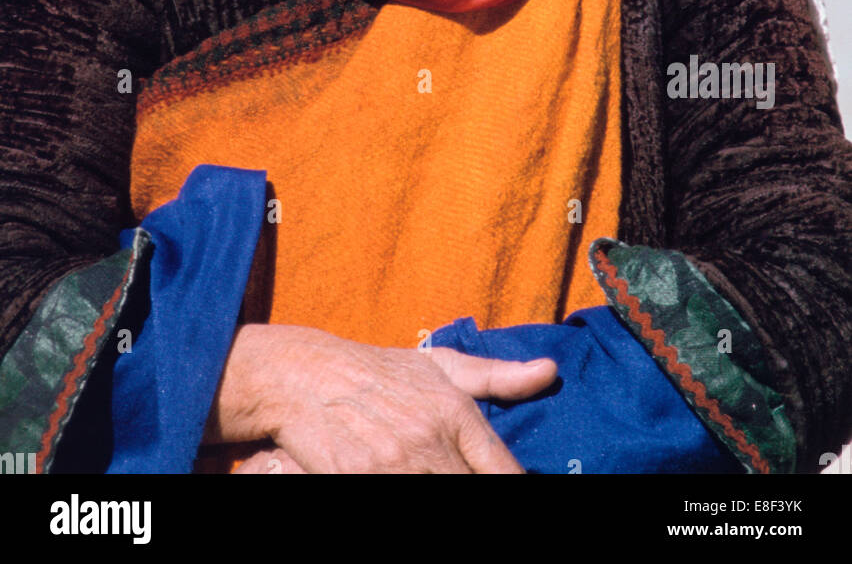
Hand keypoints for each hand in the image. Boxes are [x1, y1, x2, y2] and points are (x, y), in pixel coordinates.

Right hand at [206, 323, 557, 473]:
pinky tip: (405, 482)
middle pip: (474, 488)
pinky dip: (405, 499)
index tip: (521, 488)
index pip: (504, 471)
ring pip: (439, 495)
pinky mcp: (359, 478)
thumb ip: (496, 376)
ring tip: (435, 478)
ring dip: (440, 489)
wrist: (304, 374)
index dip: (516, 485)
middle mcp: (430, 440)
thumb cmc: (377, 371)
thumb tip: (550, 372)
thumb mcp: (438, 365)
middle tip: (462, 478)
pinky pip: (398, 500)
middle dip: (482, 492)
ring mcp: (395, 464)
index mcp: (455, 411)